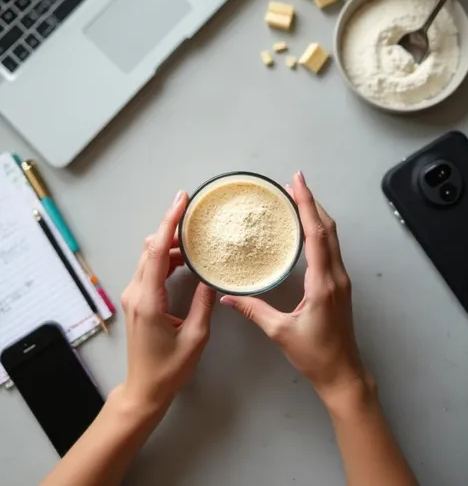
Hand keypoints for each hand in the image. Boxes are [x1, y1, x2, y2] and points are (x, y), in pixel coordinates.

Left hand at [119, 191, 215, 421]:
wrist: (144, 390)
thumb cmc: (169, 369)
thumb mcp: (195, 337)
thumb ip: (203, 303)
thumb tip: (211, 276)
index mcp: (149, 299)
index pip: (156, 251)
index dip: (169, 222)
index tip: (181, 200)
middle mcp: (136, 292)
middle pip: (151, 248)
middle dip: (172, 228)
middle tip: (195, 216)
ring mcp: (133, 295)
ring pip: (149, 257)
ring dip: (170, 244)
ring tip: (195, 239)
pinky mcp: (137, 299)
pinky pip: (150, 269)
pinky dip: (166, 258)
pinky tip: (185, 259)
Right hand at [221, 172, 369, 406]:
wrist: (343, 375)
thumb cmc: (315, 355)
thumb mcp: (280, 332)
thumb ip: (253, 310)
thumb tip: (227, 296)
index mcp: (323, 283)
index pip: (316, 234)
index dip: (306, 205)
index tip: (297, 182)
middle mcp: (335, 275)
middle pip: (327, 229)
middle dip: (311, 202)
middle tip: (293, 184)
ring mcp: (340, 279)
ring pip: (331, 237)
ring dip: (316, 215)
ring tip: (297, 200)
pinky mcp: (339, 285)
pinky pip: (330, 249)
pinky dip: (318, 231)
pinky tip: (305, 230)